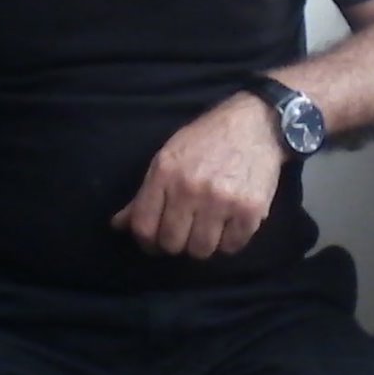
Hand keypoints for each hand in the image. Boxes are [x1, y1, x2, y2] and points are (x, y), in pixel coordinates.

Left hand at [111, 95, 284, 259]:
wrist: (255, 124)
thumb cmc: (207, 140)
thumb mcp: (169, 157)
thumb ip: (144, 194)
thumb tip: (118, 226)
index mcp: (165, 172)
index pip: (143, 227)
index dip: (147, 242)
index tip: (156, 240)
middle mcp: (190, 187)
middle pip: (171, 244)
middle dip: (177, 242)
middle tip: (187, 230)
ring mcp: (221, 200)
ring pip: (201, 251)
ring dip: (203, 244)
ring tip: (210, 226)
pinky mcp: (250, 210)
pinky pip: (232, 247)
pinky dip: (230, 241)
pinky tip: (230, 222)